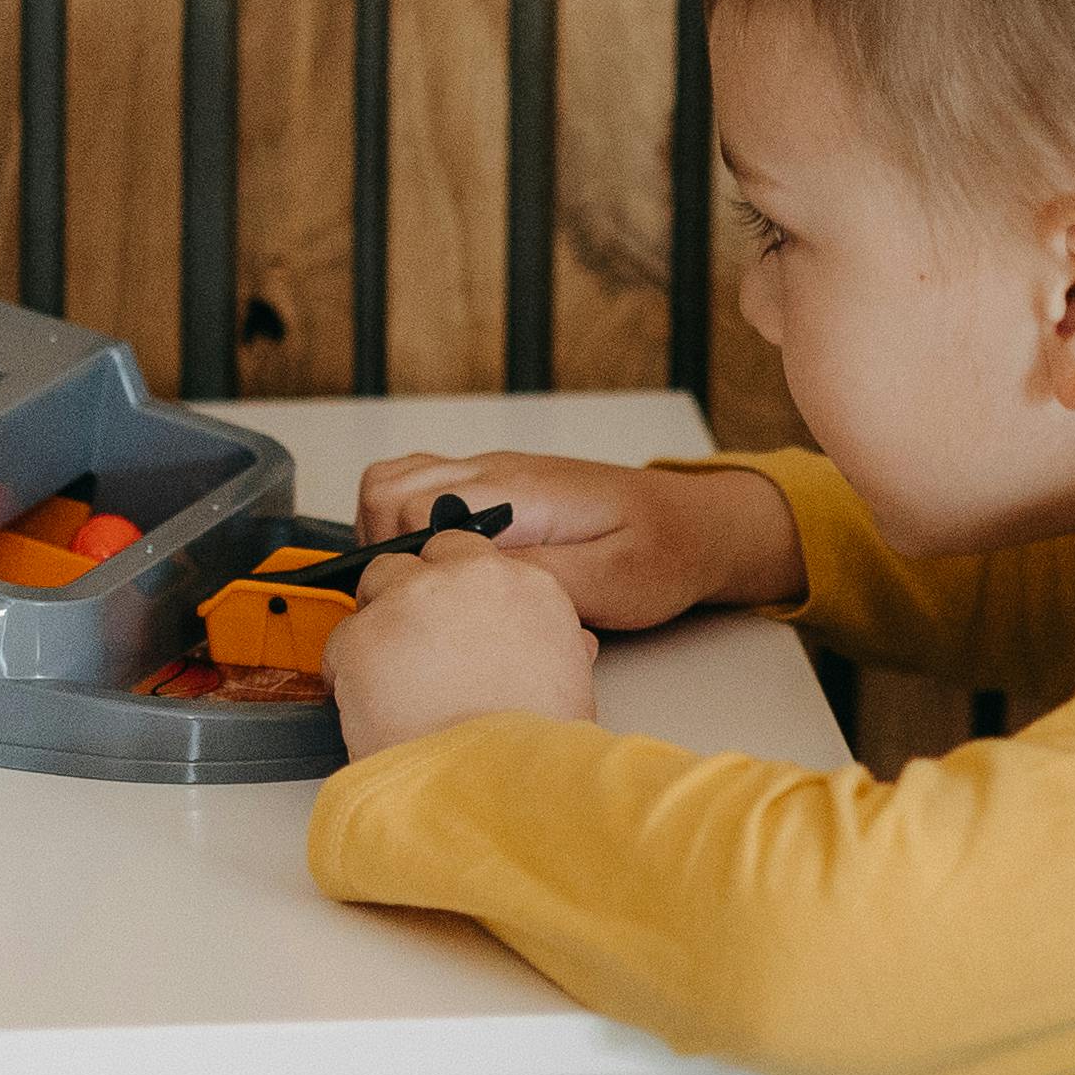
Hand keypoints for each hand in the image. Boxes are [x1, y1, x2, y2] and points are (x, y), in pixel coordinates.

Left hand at [325, 532, 604, 756]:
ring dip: (378, 623)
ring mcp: (411, 601)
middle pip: (418, 559)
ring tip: (388, 678)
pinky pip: (339, 640)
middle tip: (414, 647)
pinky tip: (368, 706)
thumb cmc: (531, 750)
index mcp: (525, 586)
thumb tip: (545, 640)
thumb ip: (548, 642)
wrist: (493, 787)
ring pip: (375, 584)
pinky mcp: (363, 635)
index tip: (447, 619)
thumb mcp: (566, 683)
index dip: (452, 589)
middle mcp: (468, 578)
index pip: (471, 555)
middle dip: (410, 595)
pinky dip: (345, 671)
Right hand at [350, 451, 805, 630]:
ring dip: (389, 533)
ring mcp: (492, 477)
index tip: (421, 601)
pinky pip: (424, 492)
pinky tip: (444, 570)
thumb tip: (476, 588)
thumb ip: (544, 582)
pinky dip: (410, 527)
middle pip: (387, 486)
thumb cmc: (663, 553)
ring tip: (423, 587)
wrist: (694, 526)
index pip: (412, 504)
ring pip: (397, 483)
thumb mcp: (615, 582)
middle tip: (413, 598)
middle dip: (380, 546)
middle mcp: (496, 473)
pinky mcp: (496, 492)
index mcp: (519, 492)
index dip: (400, 557)